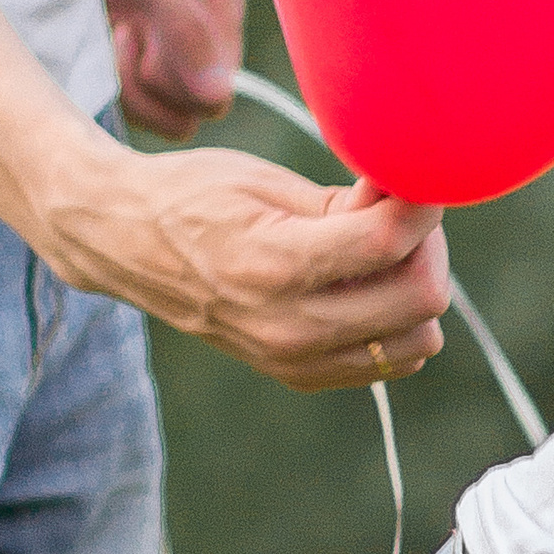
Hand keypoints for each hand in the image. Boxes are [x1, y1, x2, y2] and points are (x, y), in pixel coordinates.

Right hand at [50, 150, 449, 386]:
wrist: (127, 246)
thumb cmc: (192, 197)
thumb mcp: (266, 182)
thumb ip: (346, 201)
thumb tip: (415, 203)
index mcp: (275, 265)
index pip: (390, 243)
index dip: (422, 202)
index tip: (416, 177)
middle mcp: (289, 327)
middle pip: (421, 300)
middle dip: (427, 247)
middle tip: (399, 213)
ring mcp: (294, 360)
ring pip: (417, 341)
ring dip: (416, 290)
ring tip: (380, 252)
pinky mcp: (299, 376)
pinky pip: (388, 361)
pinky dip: (394, 322)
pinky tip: (362, 284)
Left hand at [105, 0, 245, 138]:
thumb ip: (185, 31)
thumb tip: (217, 96)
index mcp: (220, 12)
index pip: (210, 99)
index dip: (167, 87)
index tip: (133, 43)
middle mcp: (202, 29)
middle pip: (186, 108)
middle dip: (145, 87)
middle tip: (115, 37)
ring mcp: (170, 34)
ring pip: (158, 101)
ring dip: (124, 78)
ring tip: (107, 28)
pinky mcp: (140, 33)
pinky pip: (134, 82)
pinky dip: (110, 67)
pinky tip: (100, 27)